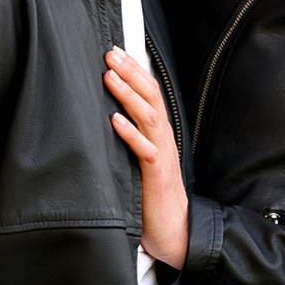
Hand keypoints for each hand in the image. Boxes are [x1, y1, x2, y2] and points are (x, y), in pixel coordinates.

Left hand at [105, 49, 190, 265]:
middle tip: (110, 53)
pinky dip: (130, 134)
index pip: (150, 94)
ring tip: (109, 76)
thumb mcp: (142, 162)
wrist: (177, 232)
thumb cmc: (154, 199)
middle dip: (130, 73)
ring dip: (128, 95)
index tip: (115, 52)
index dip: (134, 71)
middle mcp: (163, 141)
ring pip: (148, 118)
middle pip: (150, 98)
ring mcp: (161, 157)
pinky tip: (115, 121)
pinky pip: (144, 151)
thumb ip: (132, 139)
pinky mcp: (156, 177)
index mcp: (159, 135)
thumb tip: (108, 116)